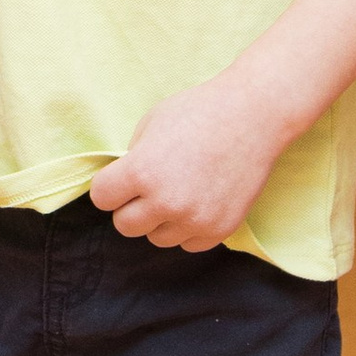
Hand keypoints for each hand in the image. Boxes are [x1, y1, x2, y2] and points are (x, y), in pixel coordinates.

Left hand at [89, 70, 289, 252]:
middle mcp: (166, 202)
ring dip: (161, 220)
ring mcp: (195, 219)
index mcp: (142, 172)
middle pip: (125, 225)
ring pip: (157, 238)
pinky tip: (198, 201)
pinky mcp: (220, 229)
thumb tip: (122, 187)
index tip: (123, 178)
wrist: (254, 116)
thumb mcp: (151, 124)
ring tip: (179, 191)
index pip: (101, 198)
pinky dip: (188, 228)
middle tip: (150, 187)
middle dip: (131, 206)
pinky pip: (188, 244)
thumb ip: (132, 159)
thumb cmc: (199, 111)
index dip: (110, 186)